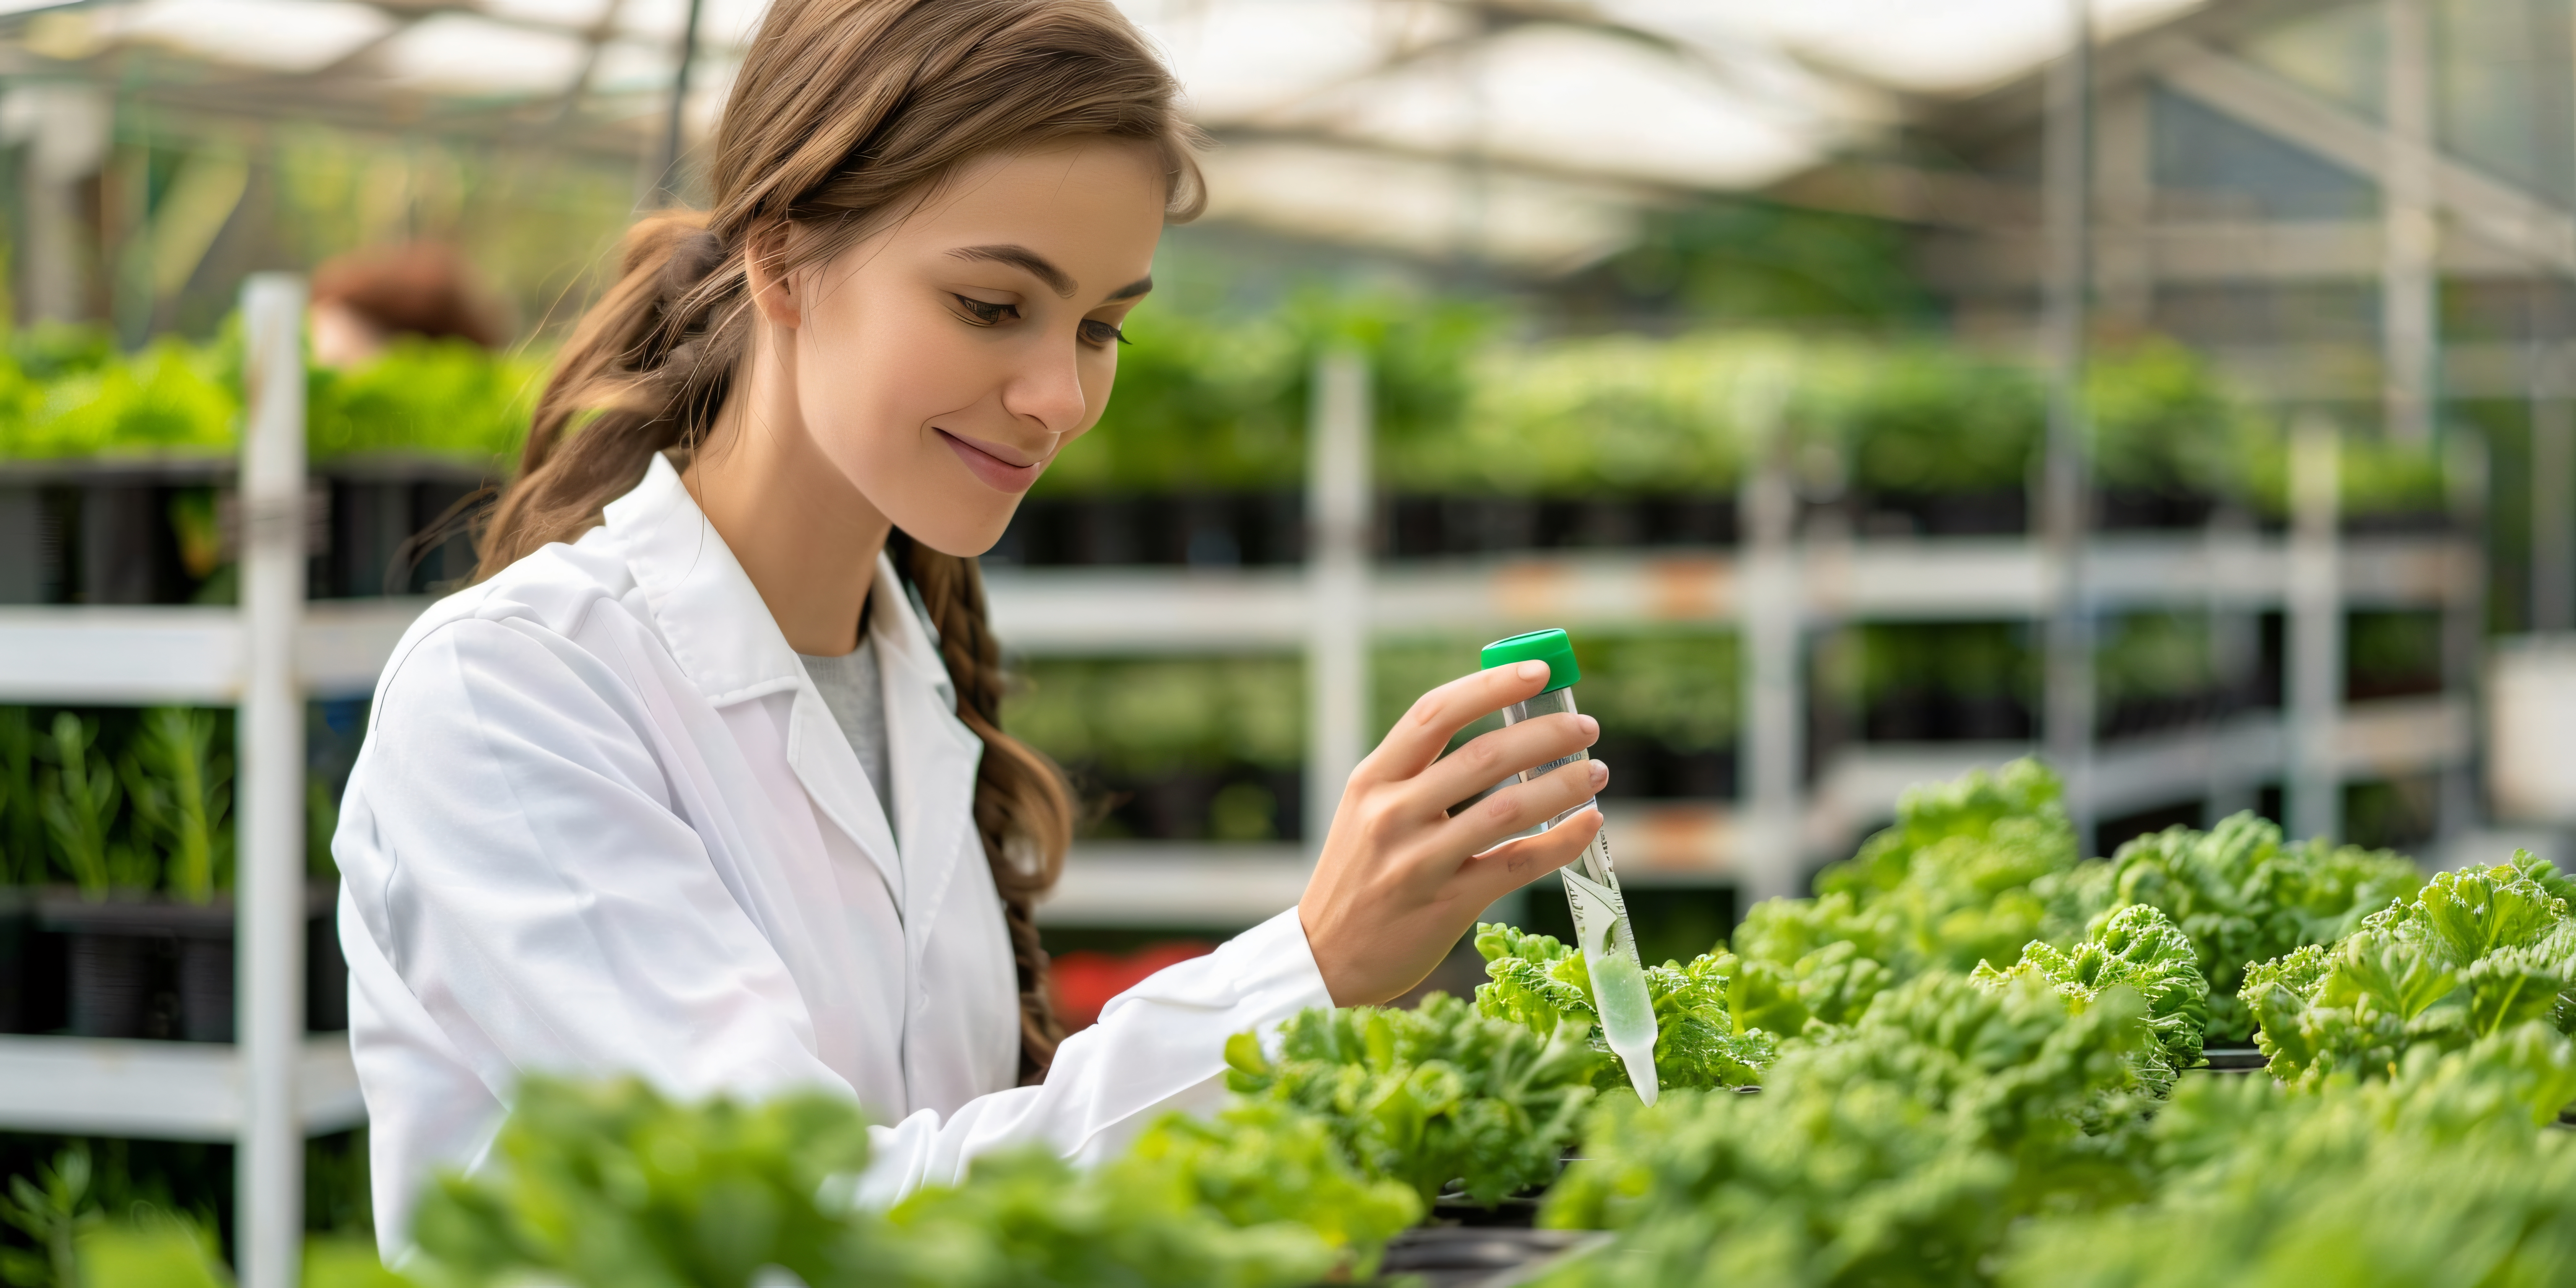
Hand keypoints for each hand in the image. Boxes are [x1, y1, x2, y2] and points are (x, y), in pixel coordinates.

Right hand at [1297, 659, 1607, 1005]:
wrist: (1325, 956)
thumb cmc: (1359, 873)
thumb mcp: (1368, 809)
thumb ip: (1418, 772)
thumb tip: (1499, 729)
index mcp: (1372, 780)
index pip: (1434, 714)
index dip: (1490, 685)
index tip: (1539, 669)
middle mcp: (1391, 814)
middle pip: (1482, 757)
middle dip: (1545, 734)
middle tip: (1586, 725)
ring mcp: (1417, 862)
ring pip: (1506, 809)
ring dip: (1563, 785)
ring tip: (1596, 772)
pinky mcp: (1446, 905)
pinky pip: (1516, 865)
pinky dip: (1561, 841)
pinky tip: (1589, 824)